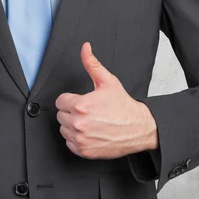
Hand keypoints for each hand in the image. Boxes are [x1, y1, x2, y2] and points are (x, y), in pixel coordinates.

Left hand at [55, 42, 158, 158]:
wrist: (138, 128)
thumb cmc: (123, 105)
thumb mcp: (108, 81)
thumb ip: (92, 64)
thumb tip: (85, 48)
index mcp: (81, 105)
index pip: (60, 101)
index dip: (70, 100)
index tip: (82, 101)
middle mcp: (78, 123)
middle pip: (60, 115)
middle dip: (71, 112)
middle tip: (88, 112)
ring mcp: (81, 138)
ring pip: (64, 129)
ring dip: (72, 126)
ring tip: (89, 122)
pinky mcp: (84, 151)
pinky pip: (69, 143)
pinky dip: (77, 139)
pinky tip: (90, 133)